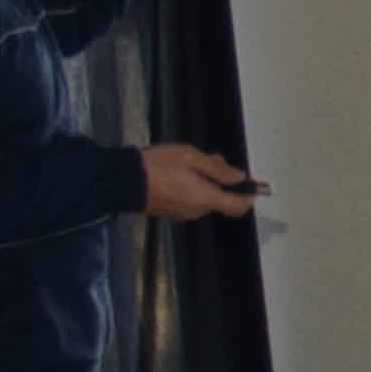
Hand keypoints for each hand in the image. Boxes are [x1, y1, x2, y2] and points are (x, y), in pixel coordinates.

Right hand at [137, 142, 262, 221]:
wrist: (121, 181)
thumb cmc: (155, 166)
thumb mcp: (188, 157)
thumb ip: (217, 168)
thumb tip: (239, 177)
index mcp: (206, 198)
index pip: (238, 206)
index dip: (247, 196)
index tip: (249, 184)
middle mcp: (197, 211)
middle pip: (220, 198)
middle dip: (220, 180)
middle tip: (210, 159)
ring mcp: (182, 214)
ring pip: (205, 199)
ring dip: (205, 182)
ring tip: (188, 163)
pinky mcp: (170, 213)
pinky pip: (190, 201)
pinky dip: (191, 188)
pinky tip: (177, 173)